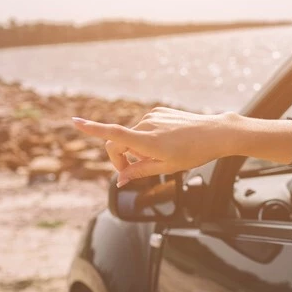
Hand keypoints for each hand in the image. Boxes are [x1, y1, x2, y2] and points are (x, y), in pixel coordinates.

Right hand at [71, 108, 239, 185]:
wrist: (216, 133)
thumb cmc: (194, 153)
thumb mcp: (167, 168)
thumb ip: (140, 172)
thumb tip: (121, 180)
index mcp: (147, 141)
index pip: (114, 135)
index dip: (92, 129)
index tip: (74, 121)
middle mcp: (147, 124)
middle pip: (118, 142)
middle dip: (121, 158)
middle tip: (134, 172)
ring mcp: (152, 116)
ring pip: (132, 135)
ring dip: (136, 148)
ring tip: (161, 155)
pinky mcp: (158, 111)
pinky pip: (143, 126)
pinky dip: (146, 137)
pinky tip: (166, 142)